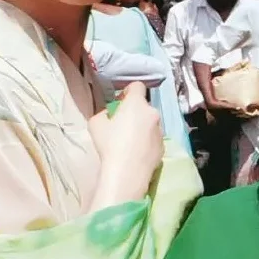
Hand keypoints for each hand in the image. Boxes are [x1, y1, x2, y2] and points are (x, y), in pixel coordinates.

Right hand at [89, 82, 163, 204]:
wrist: (126, 173)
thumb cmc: (109, 145)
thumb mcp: (95, 124)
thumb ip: (103, 114)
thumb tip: (109, 116)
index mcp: (136, 103)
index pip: (137, 86)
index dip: (128, 92)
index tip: (121, 103)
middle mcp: (152, 113)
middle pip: (144, 107)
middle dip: (135, 113)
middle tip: (122, 126)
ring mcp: (160, 130)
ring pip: (150, 123)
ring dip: (142, 128)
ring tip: (130, 143)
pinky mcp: (163, 147)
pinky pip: (154, 139)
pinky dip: (147, 142)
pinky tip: (136, 154)